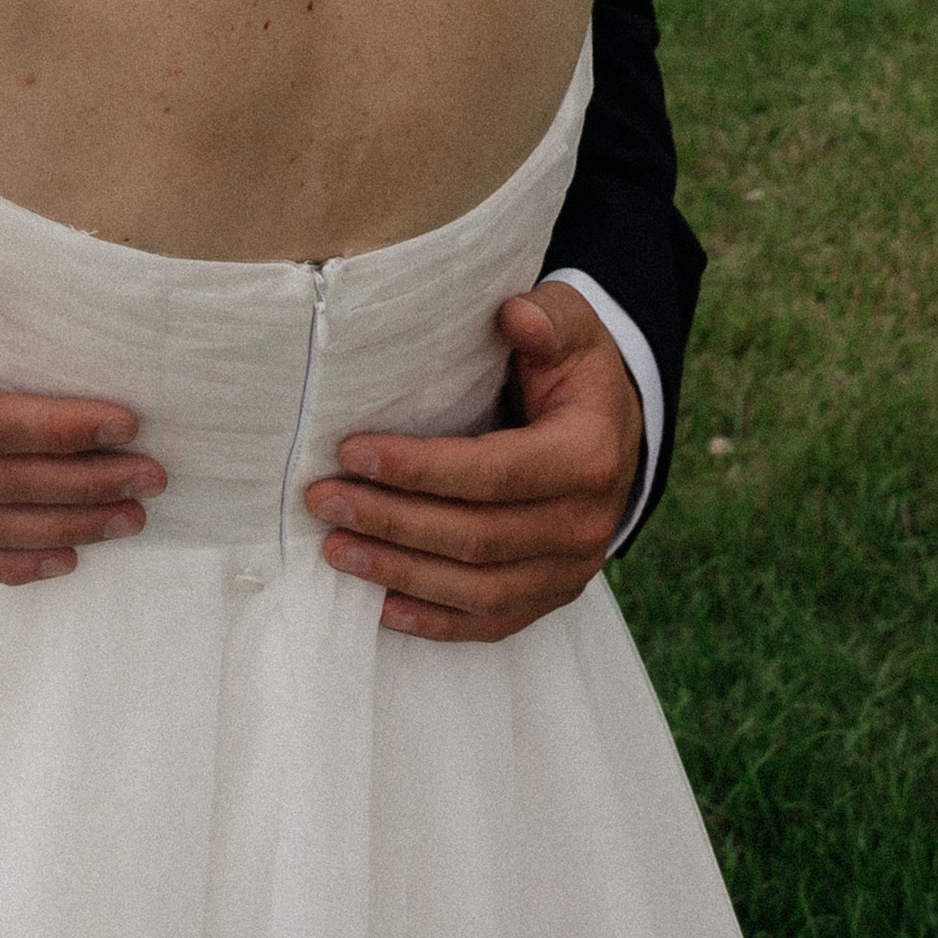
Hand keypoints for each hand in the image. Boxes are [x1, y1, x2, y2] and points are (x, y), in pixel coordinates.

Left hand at [304, 282, 644, 639]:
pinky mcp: (552, 593)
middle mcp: (586, 523)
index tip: (350, 451)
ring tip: (333, 549)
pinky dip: (436, 622)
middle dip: (391, 520)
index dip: (418, 468)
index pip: (492, 472)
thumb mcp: (571, 326)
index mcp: (589, 455)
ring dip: (400, 573)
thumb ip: (545, 319)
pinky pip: (494, 621)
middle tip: (321, 499)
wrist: (615, 425)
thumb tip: (515, 315)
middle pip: (477, 536)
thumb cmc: (573, 366)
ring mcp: (572, 568)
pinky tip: (381, 609)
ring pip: (479, 589)